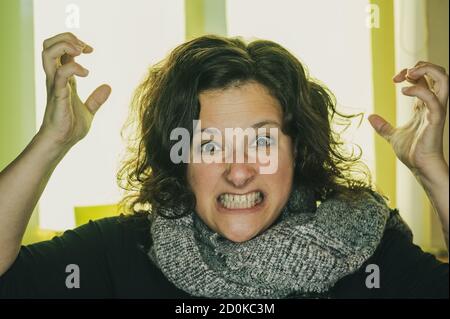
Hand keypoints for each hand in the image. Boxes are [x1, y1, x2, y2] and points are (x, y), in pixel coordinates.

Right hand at [38, 32, 110, 148]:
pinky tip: (86, 74)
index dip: (74, 43)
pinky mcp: (58, 94)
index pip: (60, 50)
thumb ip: (97, 99)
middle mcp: (55, 78)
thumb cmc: (71, 128)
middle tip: (84, 47)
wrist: (63, 142)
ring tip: (81, 52)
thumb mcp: (89, 111)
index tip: (90, 49)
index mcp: (62, 79)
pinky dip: (74, 67)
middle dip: (66, 38)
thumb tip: (108, 87)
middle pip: (49, 45)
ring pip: (47, 52)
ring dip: (65, 45)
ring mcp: (55, 85)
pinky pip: (61, 73)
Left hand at [368, 61, 448, 176]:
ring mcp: (436, 110)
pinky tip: (404, 92)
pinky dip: (419, 90)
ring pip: (444, 79)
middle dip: (422, 66)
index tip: (395, 79)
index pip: (426, 79)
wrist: (420, 167)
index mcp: (424, 106)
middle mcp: (433, 105)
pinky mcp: (436, 119)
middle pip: (439, 74)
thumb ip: (383, 126)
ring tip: (408, 75)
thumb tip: (370, 117)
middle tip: (403, 74)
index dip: (411, 72)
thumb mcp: (392, 136)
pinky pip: (433, 99)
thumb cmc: (411, 153)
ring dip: (427, 71)